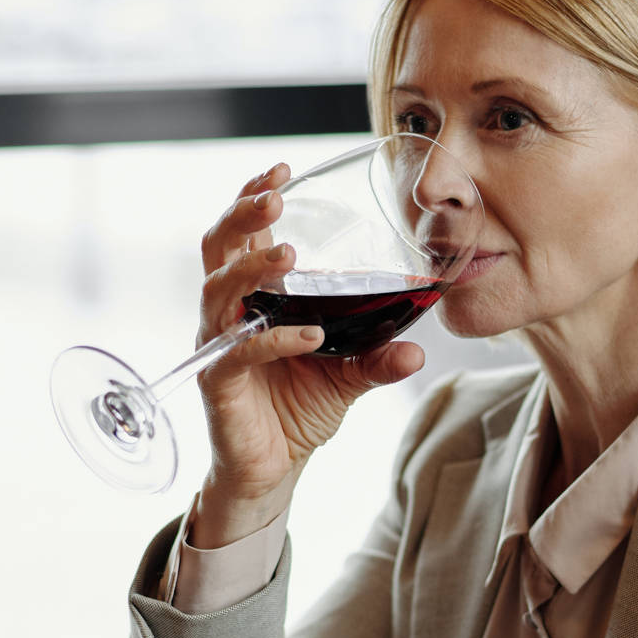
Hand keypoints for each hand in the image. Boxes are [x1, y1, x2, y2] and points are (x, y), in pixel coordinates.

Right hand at [191, 162, 424, 540]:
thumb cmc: (300, 406)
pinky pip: (241, 352)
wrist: (275, 466)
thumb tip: (419, 347)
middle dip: (243, 215)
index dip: (253, 197)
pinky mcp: (218, 382)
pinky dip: (276, 339)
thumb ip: (379, 356)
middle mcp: (228, 311)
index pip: (242, 233)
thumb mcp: (350, 375)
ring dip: (253, 267)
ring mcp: (219, 344)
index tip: (282, 171)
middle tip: (275, 198)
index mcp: (254, 295)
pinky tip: (309, 336)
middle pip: (218, 246)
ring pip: (218, 289)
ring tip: (288, 254)